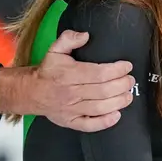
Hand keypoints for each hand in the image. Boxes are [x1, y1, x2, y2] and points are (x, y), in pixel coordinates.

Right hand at [0, 30, 134, 130]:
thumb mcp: (54, 50)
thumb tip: (85, 35)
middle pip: (103, 91)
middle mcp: (71, 93)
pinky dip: (105, 122)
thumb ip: (69, 39)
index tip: (127, 66)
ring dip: (118, 102)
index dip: (116, 70)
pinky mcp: (71, 122)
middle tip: (130, 80)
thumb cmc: (48, 71)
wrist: (31, 92)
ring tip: (128, 95)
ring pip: (100, 108)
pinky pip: (90, 125)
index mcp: (68, 74)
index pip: (98, 73)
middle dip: (121, 85)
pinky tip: (116, 115)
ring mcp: (71, 109)